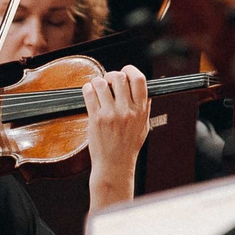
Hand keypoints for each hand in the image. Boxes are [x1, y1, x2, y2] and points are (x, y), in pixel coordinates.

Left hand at [80, 66, 150, 212]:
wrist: (114, 165)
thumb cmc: (128, 147)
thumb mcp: (143, 127)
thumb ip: (145, 108)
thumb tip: (146, 90)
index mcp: (140, 111)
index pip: (139, 80)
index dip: (131, 70)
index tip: (125, 71)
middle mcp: (126, 111)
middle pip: (119, 77)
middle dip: (112, 75)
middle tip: (108, 81)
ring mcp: (110, 114)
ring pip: (102, 83)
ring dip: (98, 81)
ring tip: (98, 87)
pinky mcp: (96, 119)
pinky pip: (89, 94)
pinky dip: (88, 88)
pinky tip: (89, 92)